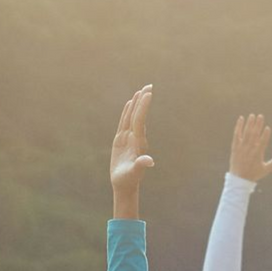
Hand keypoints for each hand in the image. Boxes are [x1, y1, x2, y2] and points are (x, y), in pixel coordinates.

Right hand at [110, 85, 154, 219]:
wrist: (125, 185)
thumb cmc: (129, 180)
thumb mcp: (134, 173)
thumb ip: (141, 166)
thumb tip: (149, 161)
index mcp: (138, 142)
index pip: (140, 120)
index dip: (143, 107)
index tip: (148, 94)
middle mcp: (135, 138)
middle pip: (138, 115)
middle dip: (143, 101)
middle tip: (149, 86)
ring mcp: (129, 138)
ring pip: (132, 117)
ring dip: (136, 104)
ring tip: (140, 91)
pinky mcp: (121, 140)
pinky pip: (125, 122)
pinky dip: (127, 112)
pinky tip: (129, 104)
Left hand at [229, 114, 271, 182]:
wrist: (239, 179)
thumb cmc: (253, 174)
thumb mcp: (264, 170)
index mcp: (257, 153)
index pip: (263, 142)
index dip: (265, 134)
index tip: (268, 128)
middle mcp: (249, 149)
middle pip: (254, 134)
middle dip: (258, 125)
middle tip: (260, 116)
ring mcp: (242, 147)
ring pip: (246, 133)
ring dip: (249, 123)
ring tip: (252, 115)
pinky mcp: (235, 146)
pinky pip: (236, 134)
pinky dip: (238, 126)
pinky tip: (241, 119)